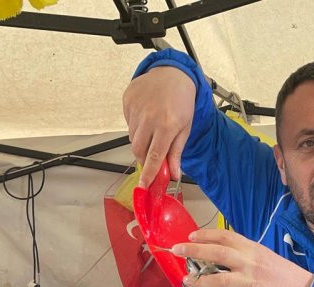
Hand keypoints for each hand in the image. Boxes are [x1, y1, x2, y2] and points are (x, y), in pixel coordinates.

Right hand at [123, 66, 196, 186]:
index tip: (143, 186)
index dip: (148, 173)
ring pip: (132, 137)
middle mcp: (150, 117)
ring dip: (141, 140)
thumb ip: (176, 152)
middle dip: (143, 158)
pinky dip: (136, 125)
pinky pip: (128, 122)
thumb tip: (173, 174)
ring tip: (153, 129)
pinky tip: (146, 116)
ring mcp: (137, 108)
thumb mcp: (185, 128)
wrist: (173, 73)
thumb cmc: (182, 101)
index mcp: (167, 125)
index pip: (154, 156)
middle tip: (151, 156)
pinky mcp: (127, 100)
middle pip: (138, 149)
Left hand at [173, 228, 313, 286]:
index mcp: (252, 248)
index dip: (206, 234)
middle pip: (216, 253)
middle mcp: (248, 261)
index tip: (191, 235)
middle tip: (177, 249)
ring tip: (187, 281)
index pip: (225, 236)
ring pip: (218, 278)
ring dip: (199, 280)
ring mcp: (248, 279)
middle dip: (194, 250)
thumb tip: (224, 259)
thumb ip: (246, 256)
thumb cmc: (284, 274)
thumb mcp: (264, 257)